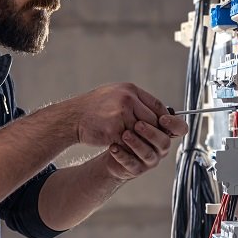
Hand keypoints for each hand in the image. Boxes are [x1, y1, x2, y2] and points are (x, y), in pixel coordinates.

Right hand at [69, 82, 183, 147]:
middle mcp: (127, 99)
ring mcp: (121, 114)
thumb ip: (135, 100)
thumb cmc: (94, 107)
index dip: (163, 117)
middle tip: (152, 139)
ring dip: (141, 140)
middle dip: (153, 131)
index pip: (156, 105)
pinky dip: (130, 146)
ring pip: (142, 132)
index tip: (165, 126)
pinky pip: (129, 142)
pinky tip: (127, 148)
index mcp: (130, 90)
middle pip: (152, 120)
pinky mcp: (114, 130)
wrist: (72, 117)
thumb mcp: (116, 94)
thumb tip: (157, 111)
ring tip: (139, 144)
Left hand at [105, 113, 187, 179]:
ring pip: (148, 153)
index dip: (174, 124)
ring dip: (136, 143)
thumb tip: (145, 98)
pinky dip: (122, 155)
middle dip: (151, 133)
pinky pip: (131, 163)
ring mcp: (149, 160)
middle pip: (164, 142)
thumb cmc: (127, 129)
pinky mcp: (136, 169)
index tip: (162, 118)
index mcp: (164, 132)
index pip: (180, 129)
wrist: (112, 146)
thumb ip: (146, 109)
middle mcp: (160, 148)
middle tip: (138, 124)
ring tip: (125, 134)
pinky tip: (114, 147)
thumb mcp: (137, 115)